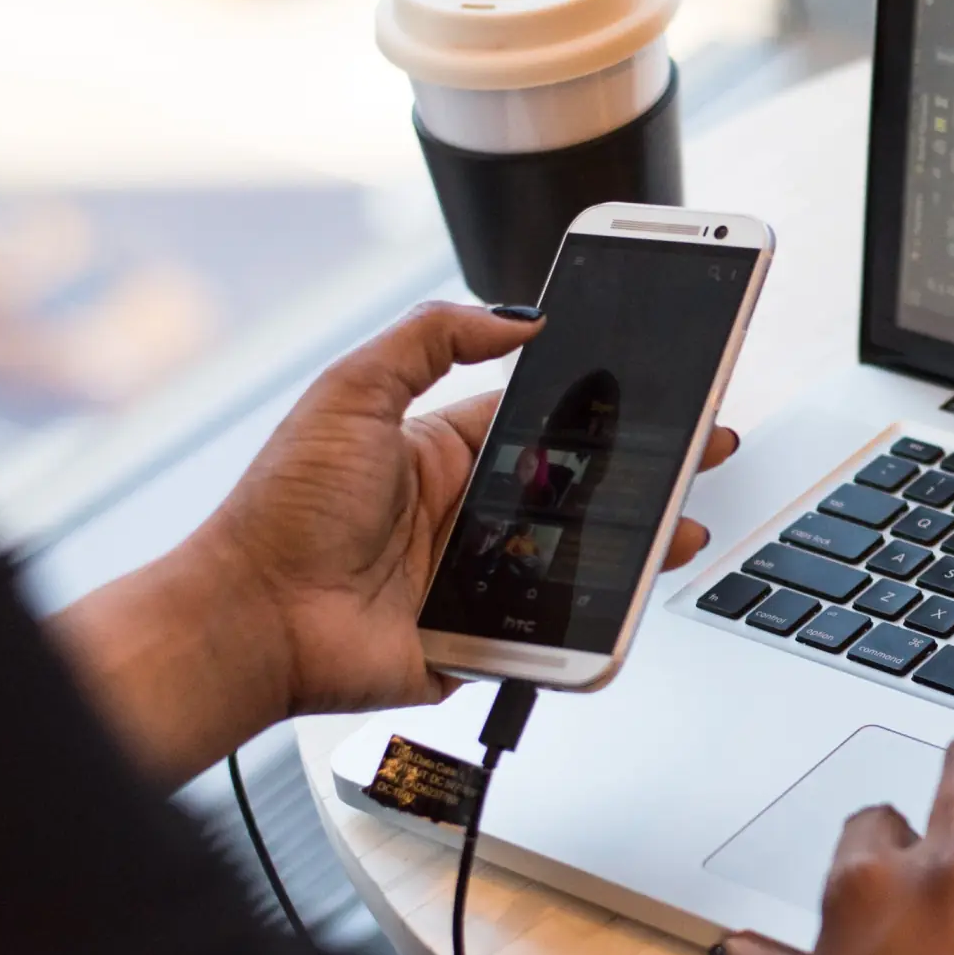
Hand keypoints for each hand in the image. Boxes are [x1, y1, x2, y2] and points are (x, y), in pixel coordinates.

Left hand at [52, 301, 735, 783]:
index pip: (542, 420)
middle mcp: (464, 513)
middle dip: (642, 471)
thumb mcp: (350, 391)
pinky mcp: (478, 639)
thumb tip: (515, 315)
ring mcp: (474, 579)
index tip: (653, 388)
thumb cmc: (281, 510)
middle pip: (576, 489)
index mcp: (439, 451)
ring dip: (636, 541)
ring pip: (577, 558)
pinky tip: (634, 593)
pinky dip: (594, 617)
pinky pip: (550, 628)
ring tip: (684, 524)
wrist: (251, 618)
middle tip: (703, 449)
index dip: (601, 406)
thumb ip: (430, 338)